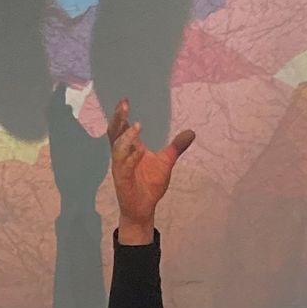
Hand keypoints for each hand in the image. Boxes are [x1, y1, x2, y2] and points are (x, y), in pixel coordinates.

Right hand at [106, 97, 194, 239]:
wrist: (144, 208)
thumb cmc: (151, 184)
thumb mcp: (166, 162)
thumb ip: (175, 147)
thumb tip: (191, 132)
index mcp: (130, 147)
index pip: (122, 126)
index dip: (122, 113)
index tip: (126, 98)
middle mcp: (122, 153)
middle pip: (115, 132)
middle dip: (118, 118)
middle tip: (125, 104)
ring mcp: (120, 166)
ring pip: (118, 147)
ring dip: (126, 136)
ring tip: (138, 126)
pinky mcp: (121, 179)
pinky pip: (124, 166)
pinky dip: (130, 158)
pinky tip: (139, 151)